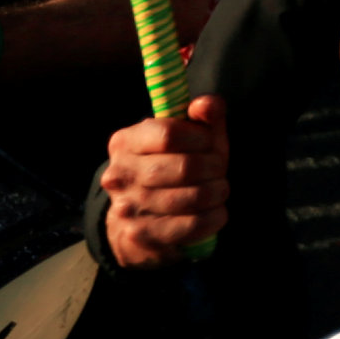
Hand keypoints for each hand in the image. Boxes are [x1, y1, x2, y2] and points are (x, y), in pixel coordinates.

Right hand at [100, 96, 229, 267]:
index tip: (210, 143)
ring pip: (191, 197)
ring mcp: (127, 207)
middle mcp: (119, 174)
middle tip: (220, 168)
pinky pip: (191, 225)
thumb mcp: (190, 135)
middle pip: (184, 167)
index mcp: (125, 142)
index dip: (201, 137)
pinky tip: (216, 211)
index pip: (169, 134)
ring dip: (217, 191)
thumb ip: (204, 115)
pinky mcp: (140, 235)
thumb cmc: (172, 165)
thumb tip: (207, 104)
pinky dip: (214, 217)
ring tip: (219, 188)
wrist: (139, 217)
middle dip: (214, 167)